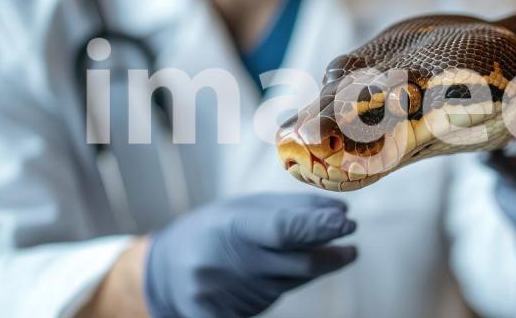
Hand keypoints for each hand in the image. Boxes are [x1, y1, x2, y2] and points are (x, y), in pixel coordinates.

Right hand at [145, 193, 357, 317]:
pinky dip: (290, 287)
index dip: (320, 227)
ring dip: (315, 268)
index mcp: (229, 226)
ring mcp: (221, 294)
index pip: (284, 229)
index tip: (348, 222)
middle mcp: (225, 262)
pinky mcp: (218, 317)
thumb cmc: (214, 230)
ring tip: (335, 254)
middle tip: (351, 244)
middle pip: (297, 265)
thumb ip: (292, 209)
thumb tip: (341, 209)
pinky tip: (297, 276)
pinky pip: (271, 304)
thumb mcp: (244, 208)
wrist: (164, 271)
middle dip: (331, 254)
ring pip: (288, 284)